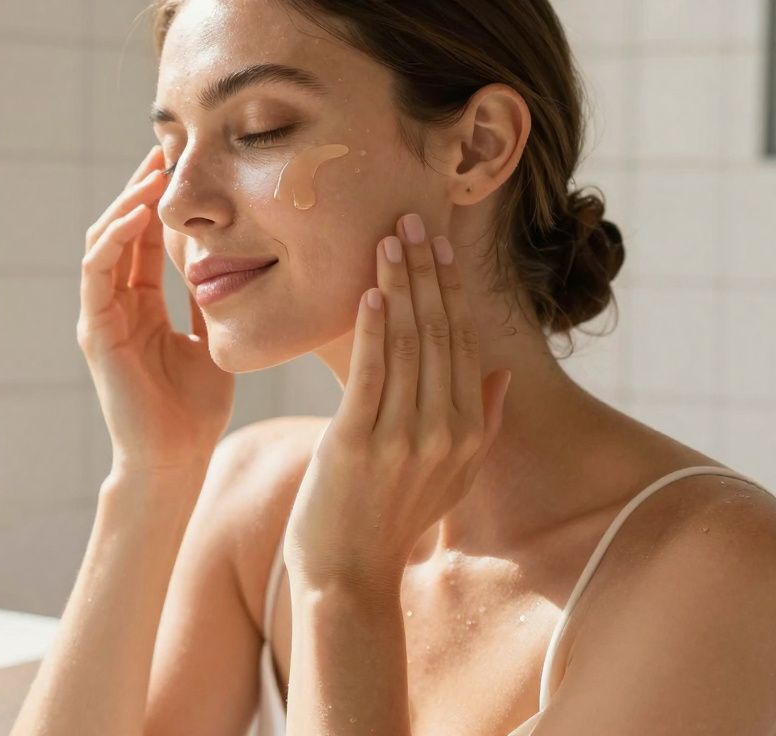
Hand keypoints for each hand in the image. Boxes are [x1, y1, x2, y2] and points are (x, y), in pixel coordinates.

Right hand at [78, 145, 235, 482]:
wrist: (176, 458)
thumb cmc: (195, 409)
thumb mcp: (213, 338)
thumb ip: (210, 300)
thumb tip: (233, 257)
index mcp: (142, 306)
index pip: (146, 240)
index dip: (160, 202)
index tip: (183, 165)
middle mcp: (117, 305)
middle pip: (121, 231)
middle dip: (140, 190)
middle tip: (165, 152)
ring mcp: (102, 317)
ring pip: (103, 243)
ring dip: (125, 206)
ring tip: (151, 174)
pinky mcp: (96, 332)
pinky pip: (97, 273)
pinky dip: (113, 241)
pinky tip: (135, 217)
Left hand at [282, 214, 512, 595]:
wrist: (348, 576)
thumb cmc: (393, 522)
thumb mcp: (453, 477)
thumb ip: (483, 423)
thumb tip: (501, 373)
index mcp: (468, 432)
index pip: (461, 343)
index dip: (451, 289)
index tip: (440, 245)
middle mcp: (444, 431)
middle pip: (438, 333)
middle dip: (426, 272)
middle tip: (411, 219)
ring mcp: (402, 438)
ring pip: (406, 345)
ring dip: (399, 287)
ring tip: (389, 239)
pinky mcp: (357, 444)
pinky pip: (370, 375)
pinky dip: (372, 331)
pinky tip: (370, 292)